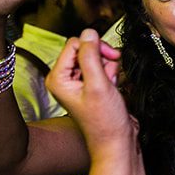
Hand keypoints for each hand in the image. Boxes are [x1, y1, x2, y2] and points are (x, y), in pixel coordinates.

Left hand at [45, 30, 131, 154]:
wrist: (116, 142)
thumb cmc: (104, 121)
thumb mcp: (98, 85)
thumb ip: (92, 56)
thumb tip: (89, 32)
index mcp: (58, 78)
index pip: (74, 44)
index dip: (94, 47)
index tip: (109, 56)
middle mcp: (65, 79)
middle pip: (84, 49)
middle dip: (102, 56)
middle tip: (112, 68)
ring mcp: (78, 83)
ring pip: (95, 57)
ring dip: (108, 65)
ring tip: (112, 83)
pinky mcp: (91, 86)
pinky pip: (101, 67)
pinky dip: (111, 73)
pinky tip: (113, 86)